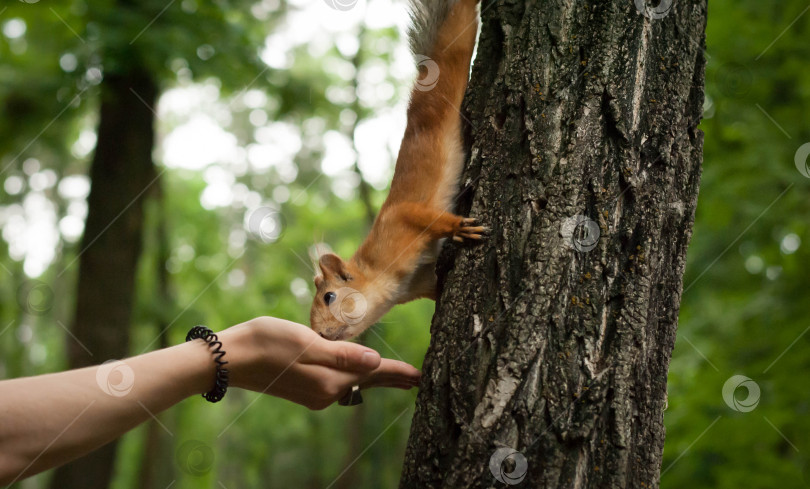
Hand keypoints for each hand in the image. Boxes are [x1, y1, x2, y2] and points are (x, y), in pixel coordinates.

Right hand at [218, 316, 420, 409]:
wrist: (231, 358)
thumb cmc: (267, 343)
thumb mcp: (308, 343)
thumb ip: (344, 354)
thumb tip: (376, 362)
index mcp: (330, 380)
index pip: (373, 373)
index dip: (397, 371)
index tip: (420, 375)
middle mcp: (326, 392)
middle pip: (367, 381)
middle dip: (392, 377)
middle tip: (417, 380)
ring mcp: (315, 393)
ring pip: (354, 382)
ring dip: (375, 377)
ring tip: (395, 375)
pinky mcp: (304, 388)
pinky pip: (339, 382)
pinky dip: (356, 376)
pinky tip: (360, 373)